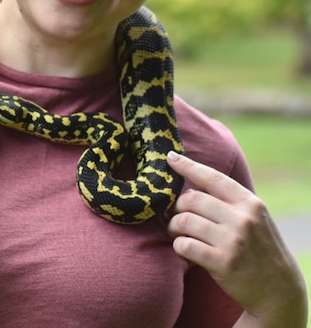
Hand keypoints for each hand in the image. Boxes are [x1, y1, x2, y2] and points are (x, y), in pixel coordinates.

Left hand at [167, 151, 307, 326]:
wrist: (279, 290)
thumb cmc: (259, 250)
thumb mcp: (255, 219)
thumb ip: (230, 202)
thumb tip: (191, 186)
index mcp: (250, 203)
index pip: (213, 178)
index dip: (188, 166)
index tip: (170, 158)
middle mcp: (243, 219)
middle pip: (191, 199)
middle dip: (176, 208)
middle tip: (176, 218)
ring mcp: (233, 240)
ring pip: (183, 221)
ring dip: (174, 228)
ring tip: (178, 234)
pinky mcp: (223, 262)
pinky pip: (184, 245)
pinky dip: (178, 247)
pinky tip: (185, 250)